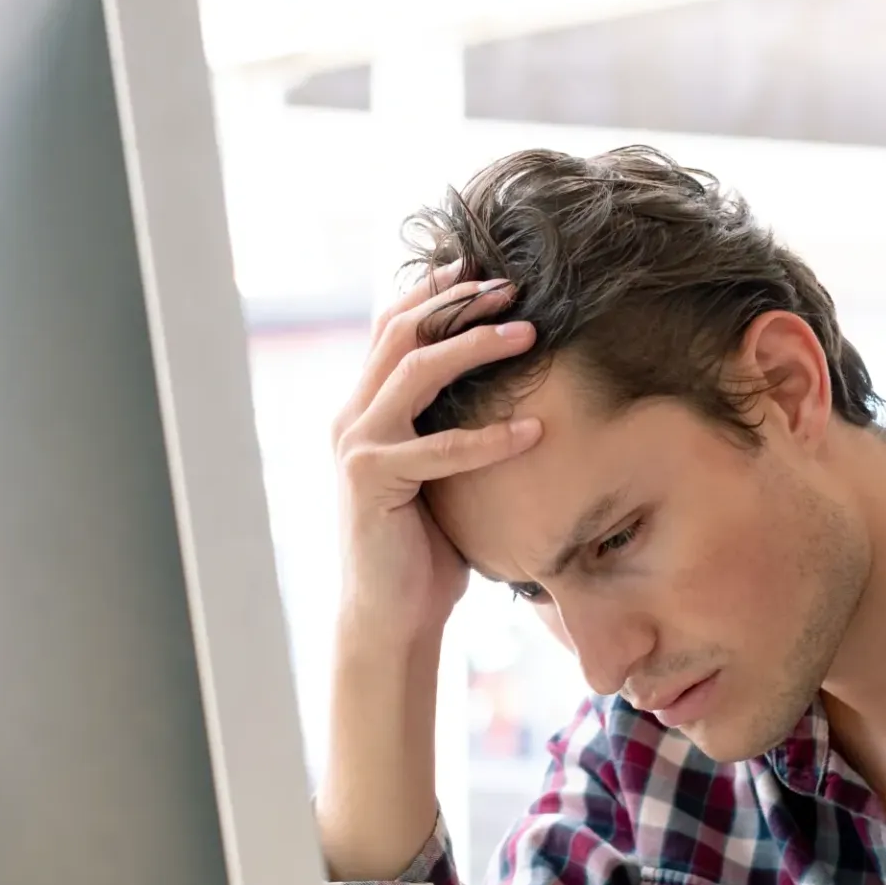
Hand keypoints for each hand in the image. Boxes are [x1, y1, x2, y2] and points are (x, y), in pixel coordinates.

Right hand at [330, 269, 542, 654]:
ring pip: (416, 370)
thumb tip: (506, 394)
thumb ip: (448, 429)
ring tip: (529, 335)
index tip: (480, 268)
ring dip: (476, 345)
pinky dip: (490, 438)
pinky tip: (534, 430)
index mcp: (363, 409)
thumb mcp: (437, 474)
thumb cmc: (422, 549)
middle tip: (514, 289)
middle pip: (401, 332)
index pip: (391, 328)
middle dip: (459, 303)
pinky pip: (440, 448)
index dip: (432, 292)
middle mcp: (351, 417)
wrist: (389, 616)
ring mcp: (357, 445)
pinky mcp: (372, 480)